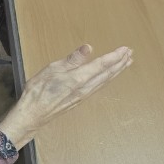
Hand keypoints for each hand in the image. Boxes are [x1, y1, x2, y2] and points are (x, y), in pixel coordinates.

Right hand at [0, 43, 132, 149]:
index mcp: (79, 79)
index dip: (115, 57)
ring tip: (126, 63)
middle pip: (107, 74)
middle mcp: (85, 88)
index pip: (101, 65)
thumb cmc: (38, 91)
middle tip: (130, 53)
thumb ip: (72, 59)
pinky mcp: (80, 99)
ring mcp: (84, 96)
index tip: (125, 49)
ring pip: (105, 81)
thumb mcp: (52, 69)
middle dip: (120, 63)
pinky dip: (108, 79)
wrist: (32, 115)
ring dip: (116, 71)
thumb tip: (88, 48)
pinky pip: (99, 87)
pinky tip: (109, 77)